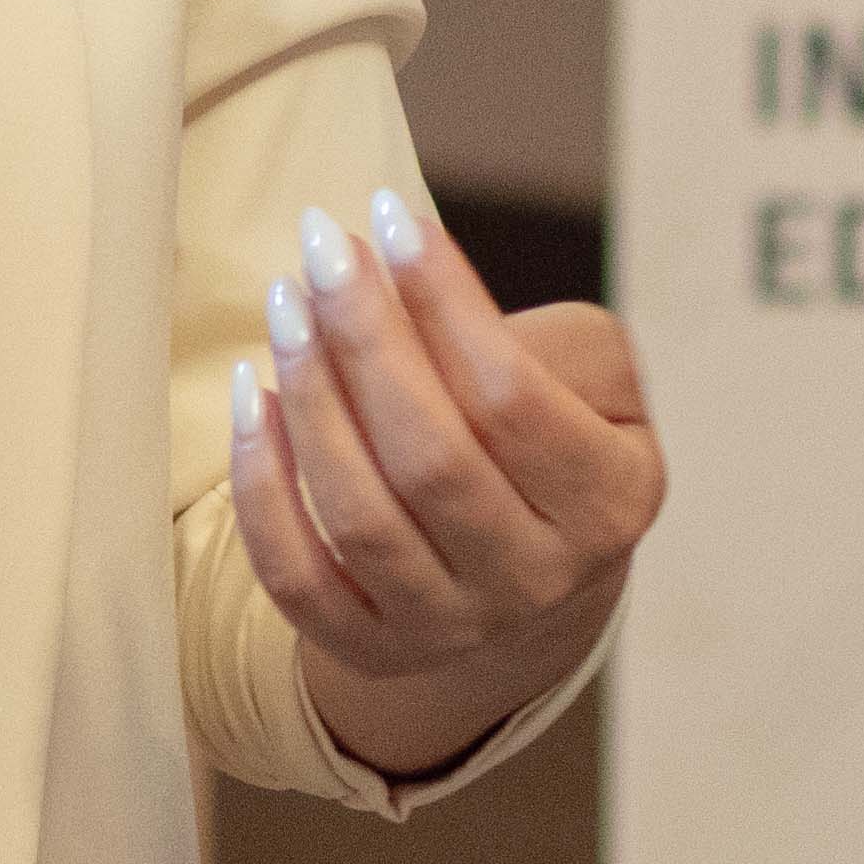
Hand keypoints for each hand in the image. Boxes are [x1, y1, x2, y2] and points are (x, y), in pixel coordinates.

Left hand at [226, 187, 664, 765]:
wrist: (525, 561)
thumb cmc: (550, 431)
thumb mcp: (593, 375)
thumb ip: (543, 333)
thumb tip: (418, 285)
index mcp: (610, 505)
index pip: (512, 398)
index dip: (444, 301)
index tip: (387, 214)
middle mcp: (537, 581)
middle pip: (431, 459)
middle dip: (365, 339)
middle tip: (320, 248)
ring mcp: (451, 627)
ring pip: (361, 518)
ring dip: (310, 399)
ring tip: (284, 305)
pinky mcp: (372, 649)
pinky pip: (296, 578)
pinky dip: (262, 487)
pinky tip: (253, 396)